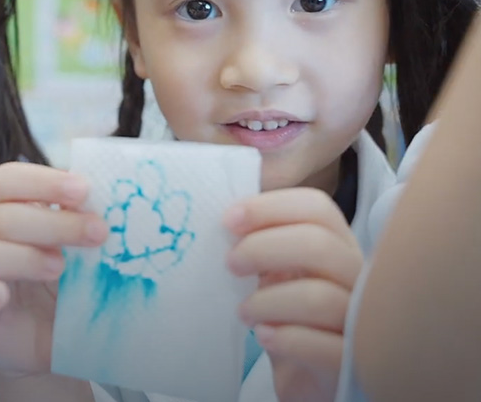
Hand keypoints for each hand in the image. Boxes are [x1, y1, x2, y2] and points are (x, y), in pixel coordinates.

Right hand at [0, 163, 106, 376]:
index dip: (43, 182)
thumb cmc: (58, 287)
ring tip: (59, 267)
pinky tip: (1, 294)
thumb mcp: (73, 250)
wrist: (50, 337)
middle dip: (50, 222)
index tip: (84, 190)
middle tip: (97, 232)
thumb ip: (74, 221)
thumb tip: (92, 199)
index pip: (6, 181)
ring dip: (20, 257)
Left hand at [226, 188, 363, 401]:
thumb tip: (225, 220)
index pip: (317, 208)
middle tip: (230, 264)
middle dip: (263, 248)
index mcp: (339, 248)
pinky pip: (326, 347)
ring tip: (244, 312)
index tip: (228, 220)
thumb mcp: (275, 276)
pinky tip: (264, 336)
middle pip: (319, 245)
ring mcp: (362, 322)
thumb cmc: (289, 319)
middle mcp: (359, 279)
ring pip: (320, 297)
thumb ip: (262, 247)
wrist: (307, 378)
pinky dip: (287, 339)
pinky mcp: (352, 364)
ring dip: (268, 300)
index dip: (270, 208)